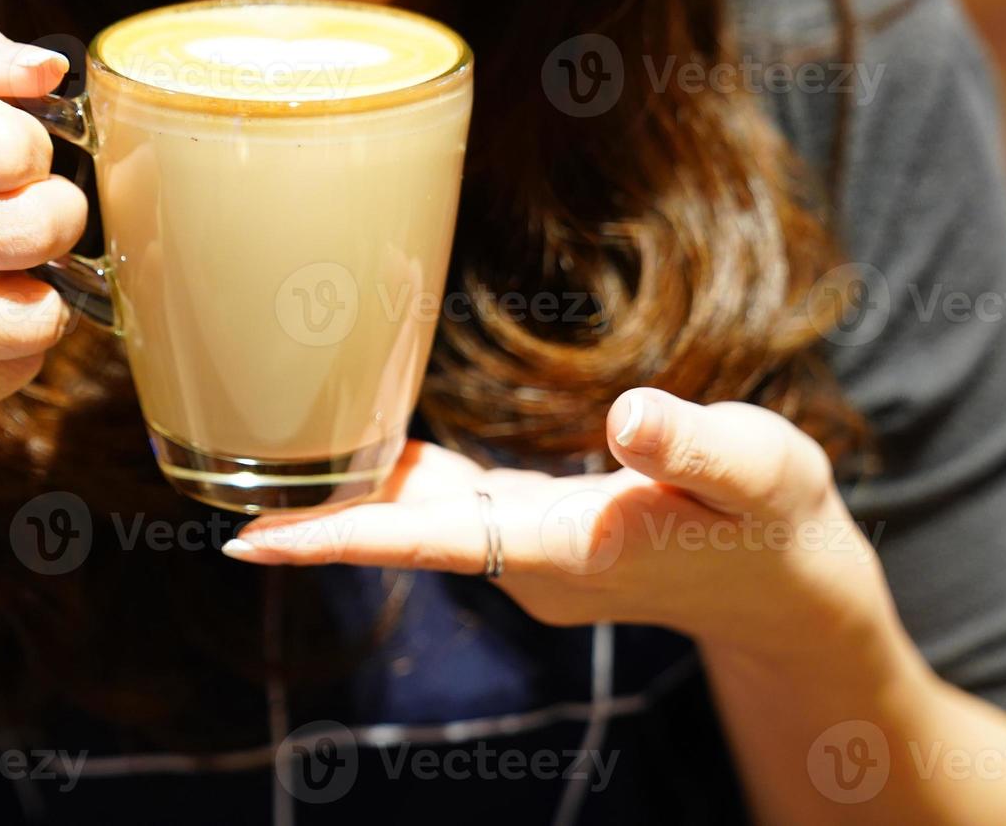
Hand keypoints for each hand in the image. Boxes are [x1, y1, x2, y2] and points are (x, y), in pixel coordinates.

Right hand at [0, 20, 87, 439]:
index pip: (5, 140)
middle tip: (35, 222)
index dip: (33, 152)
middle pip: (27, 225)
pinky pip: (12, 368)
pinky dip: (15, 349)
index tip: (10, 162)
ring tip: (3, 278)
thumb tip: (48, 70)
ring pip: (30, 311)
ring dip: (42, 296)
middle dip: (57, 221)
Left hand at [222, 388, 898, 664]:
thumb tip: (627, 415)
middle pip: (399, 533)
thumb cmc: (777, 524)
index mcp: (565, 549)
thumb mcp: (757, 469)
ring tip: (265, 459)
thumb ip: (692, 444)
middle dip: (312, 514)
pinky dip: (404, 481)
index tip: (245, 544)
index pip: (425, 541)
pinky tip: (368, 445)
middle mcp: (529, 562)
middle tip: (212, 490)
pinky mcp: (542, 535)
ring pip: (421, 519)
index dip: (334, 537)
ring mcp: (531, 555)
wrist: (794, 589)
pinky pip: (452, 508)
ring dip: (351, 493)